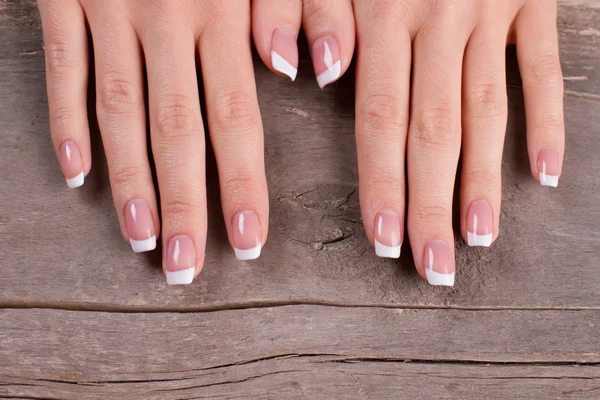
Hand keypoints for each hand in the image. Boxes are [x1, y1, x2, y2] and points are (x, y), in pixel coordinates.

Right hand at [38, 0, 269, 283]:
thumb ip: (288, 1)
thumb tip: (299, 69)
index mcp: (220, 11)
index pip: (236, 118)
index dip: (241, 183)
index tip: (247, 242)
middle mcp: (164, 19)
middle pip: (175, 131)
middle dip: (185, 203)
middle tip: (188, 267)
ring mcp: (108, 9)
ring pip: (119, 113)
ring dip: (129, 181)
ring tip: (143, 238)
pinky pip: (63, 69)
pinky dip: (67, 123)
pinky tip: (77, 174)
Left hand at [260, 0, 563, 285]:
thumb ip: (309, 4)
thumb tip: (311, 72)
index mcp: (383, 13)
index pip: (379, 119)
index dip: (384, 184)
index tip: (386, 240)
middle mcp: (439, 20)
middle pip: (434, 132)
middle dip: (431, 204)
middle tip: (431, 267)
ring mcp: (492, 10)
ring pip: (487, 111)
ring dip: (483, 180)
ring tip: (476, 238)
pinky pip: (543, 68)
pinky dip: (547, 121)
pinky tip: (544, 174)